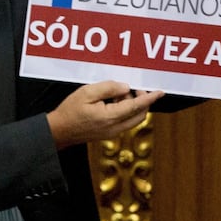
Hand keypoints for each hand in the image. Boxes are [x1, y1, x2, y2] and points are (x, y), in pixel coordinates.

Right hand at [46, 81, 163, 149]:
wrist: (59, 131)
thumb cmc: (70, 111)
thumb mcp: (87, 92)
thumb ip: (108, 88)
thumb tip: (126, 87)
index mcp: (111, 117)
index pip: (137, 106)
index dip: (150, 98)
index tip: (160, 92)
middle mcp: (115, 128)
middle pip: (140, 115)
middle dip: (142, 101)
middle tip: (134, 88)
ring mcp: (113, 132)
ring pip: (133, 118)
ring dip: (131, 105)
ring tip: (116, 93)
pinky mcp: (108, 133)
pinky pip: (124, 121)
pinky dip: (124, 110)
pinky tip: (111, 101)